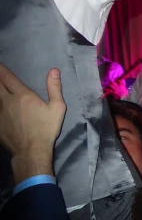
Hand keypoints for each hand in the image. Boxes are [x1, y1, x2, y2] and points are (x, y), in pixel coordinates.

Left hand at [0, 64, 65, 181]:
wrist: (31, 151)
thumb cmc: (46, 128)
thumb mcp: (57, 108)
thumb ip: (54, 88)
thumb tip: (54, 71)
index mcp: (22, 95)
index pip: (7, 77)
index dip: (0, 68)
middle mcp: (7, 101)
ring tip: (0, 88)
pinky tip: (1, 107)